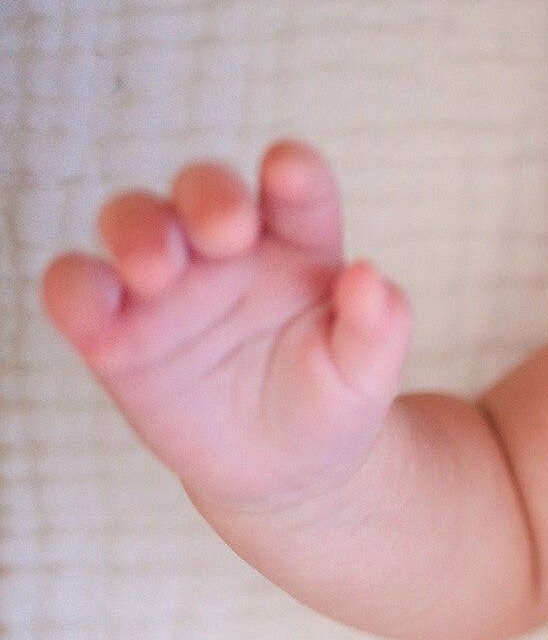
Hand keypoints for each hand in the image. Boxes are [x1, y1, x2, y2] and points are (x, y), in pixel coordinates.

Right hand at [39, 139, 410, 513]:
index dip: (292, 172)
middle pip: (205, 188)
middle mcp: (228, 245)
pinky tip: (94, 314)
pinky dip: (76, 291)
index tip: (289, 172)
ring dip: (137, 231)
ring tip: (155, 270)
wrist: (286, 468)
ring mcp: (166, 281)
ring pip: (133, 220)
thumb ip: (378, 326)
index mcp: (300, 240)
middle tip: (223, 230)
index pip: (297, 187)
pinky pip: (79, 289)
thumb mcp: (367, 372)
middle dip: (208, 195)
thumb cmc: (331, 400)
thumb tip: (371, 278)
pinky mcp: (114, 327)